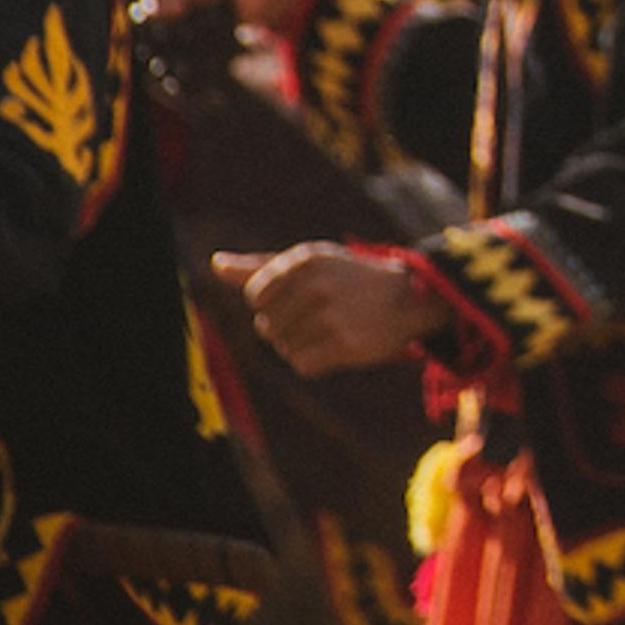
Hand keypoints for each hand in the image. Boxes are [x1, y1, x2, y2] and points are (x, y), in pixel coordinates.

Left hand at [215, 243, 434, 376]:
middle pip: (267, 325)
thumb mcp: (310, 262)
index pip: (256, 297)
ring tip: (329, 330)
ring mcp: (330, 315)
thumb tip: (215, 265)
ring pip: (283, 347)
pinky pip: (301, 365)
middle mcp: (316, 285)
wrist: (409, 298)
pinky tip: (334, 347)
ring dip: (300, 345)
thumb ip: (259, 266)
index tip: (299, 299)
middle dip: (287, 327)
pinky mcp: (343, 343)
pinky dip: (313, 362)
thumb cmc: (350, 278)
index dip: (272, 305)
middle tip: (321, 316)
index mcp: (304, 259)